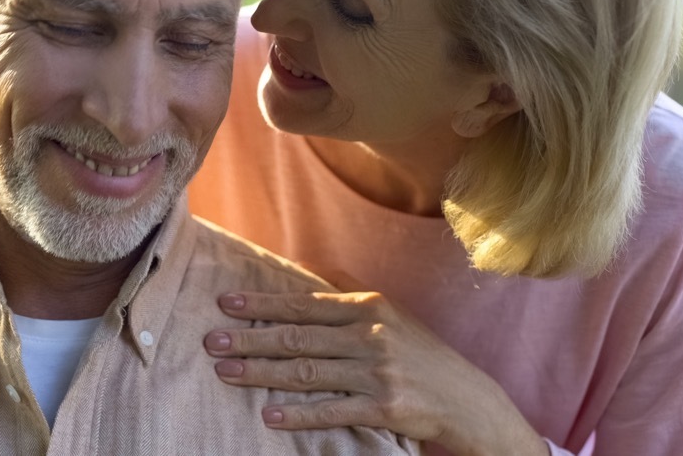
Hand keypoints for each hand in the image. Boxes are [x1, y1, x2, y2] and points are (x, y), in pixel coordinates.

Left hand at [203, 290, 546, 455]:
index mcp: (370, 307)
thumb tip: (306, 268)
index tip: (226, 304)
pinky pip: (333, 411)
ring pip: (307, 372)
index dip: (263, 303)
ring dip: (262, 373)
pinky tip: (269, 415)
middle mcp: (372, 335)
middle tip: (212, 341)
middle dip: (251, 338)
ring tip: (225, 372)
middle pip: (298, 336)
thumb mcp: (392, 314)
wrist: (470, 401)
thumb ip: (349, 291)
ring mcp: (379, 372)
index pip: (304, 304)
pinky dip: (299, 414)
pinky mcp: (387, 408)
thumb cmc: (422, 354)